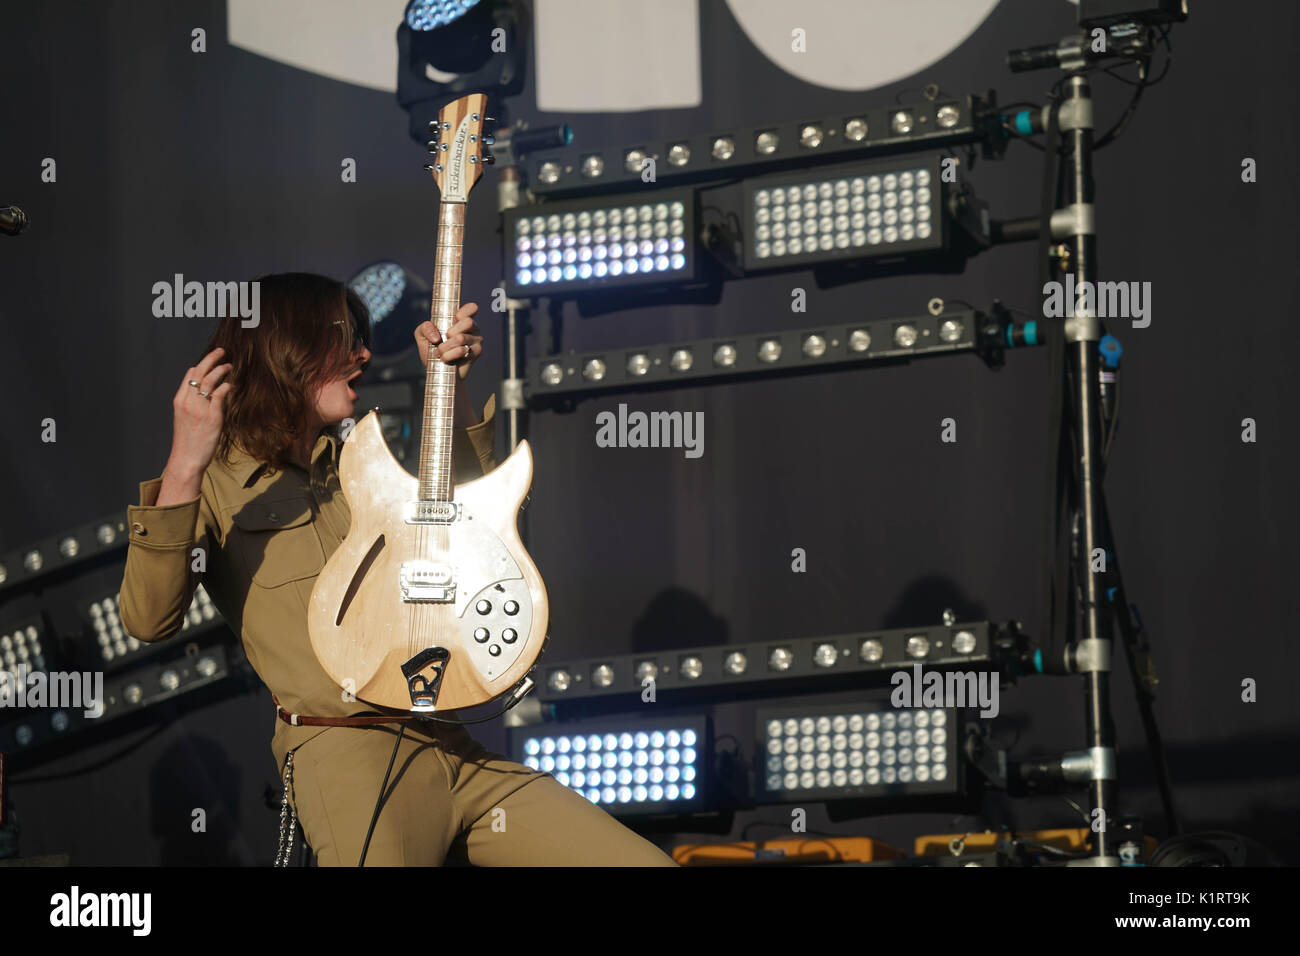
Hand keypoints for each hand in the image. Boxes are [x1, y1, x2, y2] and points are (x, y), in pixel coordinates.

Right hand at [165, 347, 232, 480]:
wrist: (186, 460)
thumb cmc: (188, 441)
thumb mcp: (185, 418)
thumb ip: (192, 403)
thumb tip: (204, 390)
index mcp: (180, 400)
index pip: (189, 375)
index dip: (201, 365)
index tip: (211, 360)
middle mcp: (188, 402)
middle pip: (199, 372)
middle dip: (211, 358)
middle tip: (222, 351)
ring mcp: (200, 408)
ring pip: (210, 380)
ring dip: (221, 369)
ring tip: (230, 365)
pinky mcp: (212, 417)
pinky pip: (220, 395)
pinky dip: (226, 386)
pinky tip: (231, 384)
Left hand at [415, 302, 481, 381]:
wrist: (437, 371)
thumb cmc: (431, 350)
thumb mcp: (421, 335)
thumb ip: (425, 328)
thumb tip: (436, 336)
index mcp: (461, 319)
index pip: (472, 308)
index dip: (465, 311)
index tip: (455, 318)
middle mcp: (472, 328)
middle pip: (468, 322)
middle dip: (450, 332)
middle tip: (444, 339)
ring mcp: (476, 340)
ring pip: (461, 337)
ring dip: (445, 347)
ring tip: (440, 352)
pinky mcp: (477, 352)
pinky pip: (462, 350)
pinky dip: (449, 355)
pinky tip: (445, 359)